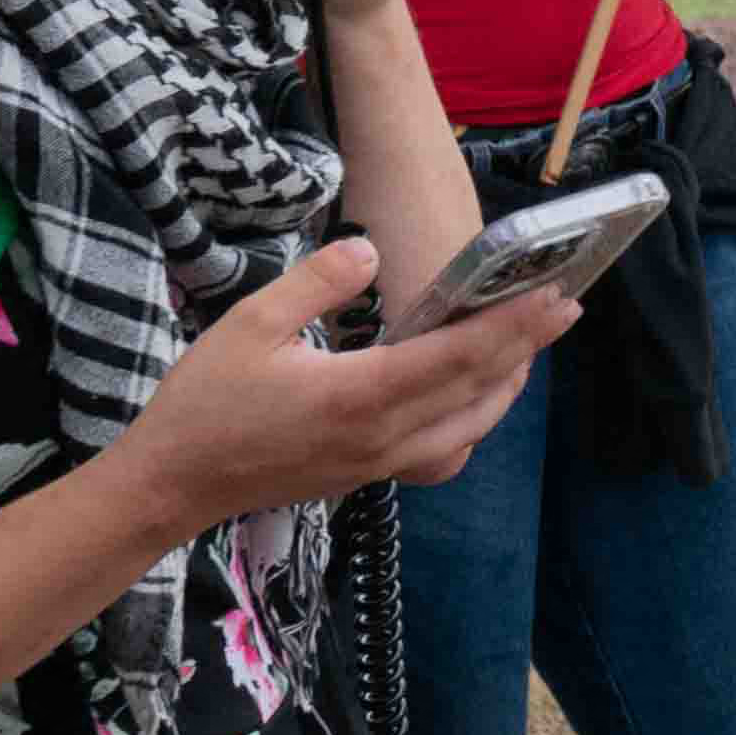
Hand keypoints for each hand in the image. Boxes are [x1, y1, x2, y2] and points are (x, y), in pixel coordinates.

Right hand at [106, 238, 571, 531]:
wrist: (170, 486)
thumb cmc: (203, 402)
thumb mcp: (249, 324)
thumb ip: (315, 283)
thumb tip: (370, 248)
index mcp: (358, 396)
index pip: (459, 357)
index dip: (514, 326)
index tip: (558, 296)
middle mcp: (381, 437)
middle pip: (478, 391)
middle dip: (527, 347)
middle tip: (565, 306)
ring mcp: (378, 465)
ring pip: (468, 429)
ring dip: (504, 386)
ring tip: (523, 343)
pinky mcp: (367, 478)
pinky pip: (441, 453)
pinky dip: (470, 421)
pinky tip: (466, 394)